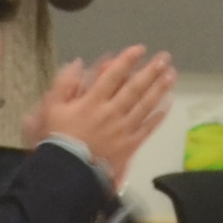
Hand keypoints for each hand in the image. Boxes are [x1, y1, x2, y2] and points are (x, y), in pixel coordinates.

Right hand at [34, 45, 178, 184]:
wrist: (67, 173)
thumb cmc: (57, 139)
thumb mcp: (51, 108)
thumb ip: (63, 84)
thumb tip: (78, 63)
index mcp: (92, 101)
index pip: (113, 76)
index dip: (127, 61)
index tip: (140, 49)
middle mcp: (111, 112)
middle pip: (134, 88)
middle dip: (150, 71)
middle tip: (164, 58)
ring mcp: (123, 129)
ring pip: (145, 106)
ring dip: (159, 89)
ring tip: (171, 75)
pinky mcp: (129, 146)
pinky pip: (147, 129)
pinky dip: (158, 117)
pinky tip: (167, 105)